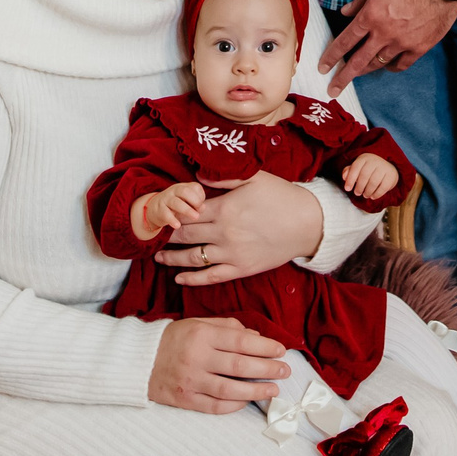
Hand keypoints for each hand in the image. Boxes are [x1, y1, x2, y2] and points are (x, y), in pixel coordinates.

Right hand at [132, 179, 206, 241]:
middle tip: (200, 211)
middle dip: (195, 200)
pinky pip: (166, 214)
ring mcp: (165, 200)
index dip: (201, 196)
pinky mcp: (159, 210)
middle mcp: (173, 191)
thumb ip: (195, 203)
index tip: (201, 207)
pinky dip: (172, 220)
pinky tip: (177, 226)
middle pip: (185, 191)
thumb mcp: (185, 202)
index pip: (194, 187)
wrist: (153, 209)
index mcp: (182, 187)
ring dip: (187, 210)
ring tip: (196, 217)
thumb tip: (203, 208)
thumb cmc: (174, 205)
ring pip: (176, 202)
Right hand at [146, 316, 289, 412]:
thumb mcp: (198, 323)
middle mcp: (196, 357)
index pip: (240, 341)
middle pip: (239, 365)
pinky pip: (214, 405)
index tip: (281, 350)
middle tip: (284, 370)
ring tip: (273, 389)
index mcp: (201, 334)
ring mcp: (190, 380)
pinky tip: (247, 400)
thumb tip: (256, 336)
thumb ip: (227, 327)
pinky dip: (234, 404)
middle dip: (267, 368)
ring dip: (255, 390)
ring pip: (229, 389)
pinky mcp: (184, 399)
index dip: (264, 346)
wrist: (138, 360)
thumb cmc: (173, 338)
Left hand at [156, 170, 324, 284]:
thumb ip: (223, 177)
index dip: (171, 214)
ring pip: (193, 259)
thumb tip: (196, 176)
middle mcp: (224, 233)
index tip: (157, 214)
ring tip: (157, 256)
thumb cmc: (281, 196)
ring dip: (171, 258)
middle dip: (165, 235)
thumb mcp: (254, 177)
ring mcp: (232, 253)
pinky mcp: (241, 269)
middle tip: (149, 236)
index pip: (188, 213)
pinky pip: (211, 277)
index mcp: (224, 208)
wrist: (306, 223)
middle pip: (185, 236)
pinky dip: (192, 279)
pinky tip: (179, 279)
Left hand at [319, 0, 456, 94]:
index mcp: (371, 15)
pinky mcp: (418, 48)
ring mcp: (401, 43)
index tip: (323, 67)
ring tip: (357, 75)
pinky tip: (387, 66)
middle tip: (333, 89)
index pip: (345, 40)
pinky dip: (391, 67)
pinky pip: (400, 64)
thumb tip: (345, 12)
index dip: (332, 56)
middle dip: (343, 77)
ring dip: (366, 70)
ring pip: (378, 63)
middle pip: (358, 61)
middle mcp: (383, 33)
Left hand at [341, 154, 398, 201]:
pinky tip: (372, 196)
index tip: (347, 189)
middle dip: (359, 187)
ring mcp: (384, 167)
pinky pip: (383, 187)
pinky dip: (376, 194)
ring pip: (374, 182)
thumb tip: (344, 177)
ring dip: (367, 191)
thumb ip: (349, 171)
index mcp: (364, 158)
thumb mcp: (358, 168)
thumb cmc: (368, 169)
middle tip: (357, 193)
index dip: (350, 179)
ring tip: (365, 195)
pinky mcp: (391, 175)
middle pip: (365, 175)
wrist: (388, 167)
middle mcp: (375, 161)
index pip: (355, 167)